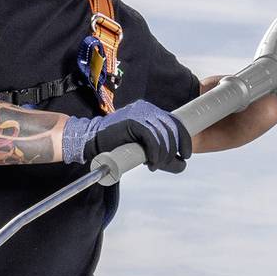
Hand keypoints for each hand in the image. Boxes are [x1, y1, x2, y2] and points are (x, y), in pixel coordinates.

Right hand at [66, 100, 191, 173]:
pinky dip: (154, 153)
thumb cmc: (116, 147)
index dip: (184, 139)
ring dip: (163, 154)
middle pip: (172, 128)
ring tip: (154, 165)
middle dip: (172, 150)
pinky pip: (151, 138)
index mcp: (151, 112)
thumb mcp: (143, 151)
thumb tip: (183, 165)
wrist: (90, 141)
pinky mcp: (133, 121)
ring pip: (163, 135)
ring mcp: (139, 114)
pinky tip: (150, 162)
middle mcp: (147, 109)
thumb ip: (162, 156)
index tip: (186, 154)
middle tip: (165, 163)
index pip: (175, 122)